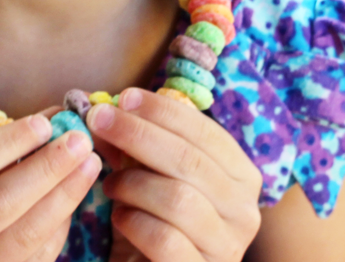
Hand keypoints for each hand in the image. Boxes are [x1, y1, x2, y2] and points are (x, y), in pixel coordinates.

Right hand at [0, 113, 101, 261]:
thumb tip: (55, 117)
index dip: (8, 143)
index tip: (46, 123)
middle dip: (45, 169)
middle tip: (80, 140)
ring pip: (22, 238)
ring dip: (63, 197)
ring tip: (89, 164)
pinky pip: (36, 258)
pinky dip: (59, 226)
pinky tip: (72, 198)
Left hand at [86, 89, 262, 261]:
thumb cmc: (158, 220)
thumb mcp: (154, 176)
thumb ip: (139, 145)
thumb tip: (105, 108)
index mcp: (242, 176)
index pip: (206, 132)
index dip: (164, 111)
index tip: (124, 97)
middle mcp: (244, 211)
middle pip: (189, 160)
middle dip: (138, 134)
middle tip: (99, 121)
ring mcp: (227, 246)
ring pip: (178, 199)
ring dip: (133, 183)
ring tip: (111, 184)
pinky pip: (164, 239)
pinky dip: (134, 221)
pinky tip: (120, 218)